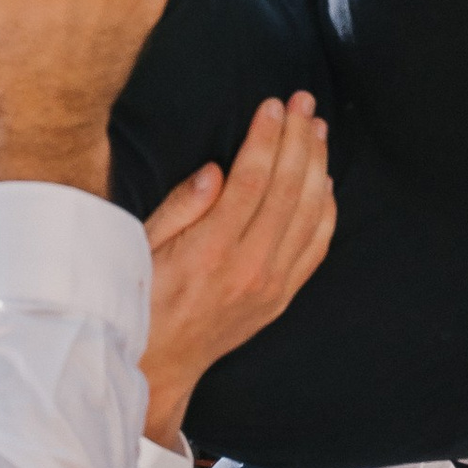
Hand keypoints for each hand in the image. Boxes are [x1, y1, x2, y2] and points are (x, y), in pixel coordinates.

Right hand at [141, 95, 336, 446]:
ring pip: (309, 214)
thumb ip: (180, 209)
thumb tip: (216, 170)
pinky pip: (316, 246)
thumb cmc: (141, 300)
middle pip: (287, 190)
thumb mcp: (141, 251)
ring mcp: (271, 286)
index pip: (250, 182)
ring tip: (316, 127)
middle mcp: (249, 269)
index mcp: (209, 252)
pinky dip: (326, 208)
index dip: (265, 138)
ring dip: (317, 164)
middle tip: (303, 101)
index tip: (272, 105)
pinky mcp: (282, 297)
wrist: (161, 366)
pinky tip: (324, 179)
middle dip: (297, 138)